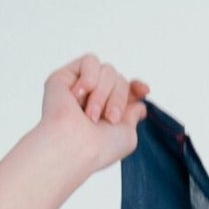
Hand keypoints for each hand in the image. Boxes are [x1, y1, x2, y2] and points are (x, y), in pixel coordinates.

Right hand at [40, 54, 149, 172]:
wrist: (76, 145)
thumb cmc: (100, 147)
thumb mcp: (128, 135)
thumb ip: (134, 116)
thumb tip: (141, 105)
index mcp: (108, 111)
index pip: (125, 89)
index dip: (135, 87)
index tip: (144, 91)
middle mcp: (93, 98)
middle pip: (119, 79)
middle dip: (118, 98)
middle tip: (110, 118)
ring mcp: (79, 87)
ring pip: (107, 70)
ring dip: (103, 93)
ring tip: (91, 114)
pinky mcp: (65, 77)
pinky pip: (89, 61)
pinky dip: (89, 77)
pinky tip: (78, 95)